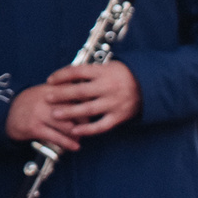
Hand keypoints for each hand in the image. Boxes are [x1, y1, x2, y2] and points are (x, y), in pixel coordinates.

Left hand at [8, 64, 140, 151]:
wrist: (150, 85)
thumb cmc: (124, 74)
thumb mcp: (108, 66)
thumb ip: (90, 71)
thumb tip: (68, 74)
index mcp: (103, 72)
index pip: (77, 72)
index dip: (61, 75)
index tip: (50, 80)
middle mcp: (107, 87)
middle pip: (79, 91)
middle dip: (61, 95)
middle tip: (47, 97)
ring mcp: (113, 103)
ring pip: (88, 109)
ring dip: (70, 113)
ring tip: (55, 114)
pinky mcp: (119, 116)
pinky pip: (101, 125)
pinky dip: (88, 129)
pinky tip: (75, 131)